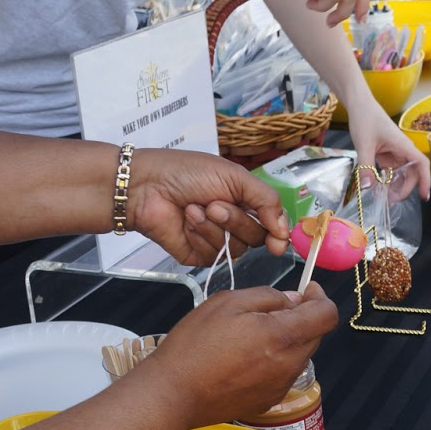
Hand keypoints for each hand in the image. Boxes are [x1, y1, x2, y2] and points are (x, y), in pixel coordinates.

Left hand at [126, 149, 291, 263]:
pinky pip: (214, 256)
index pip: (273, 225)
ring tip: (194, 209)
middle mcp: (234, 223)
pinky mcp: (198, 255)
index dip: (278, 234)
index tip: (277, 241)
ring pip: (236, 249)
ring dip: (215, 227)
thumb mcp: (235, 177)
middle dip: (236, 220)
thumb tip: (284, 231)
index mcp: (246, 202)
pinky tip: (186, 222)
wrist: (146, 186)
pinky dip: (200, 237)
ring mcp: (217, 240)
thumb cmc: (186, 173)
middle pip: (257, 238)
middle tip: (214, 204)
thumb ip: (267, 201)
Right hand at [130, 283, 338, 428]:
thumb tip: (294, 300)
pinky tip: (244, 359)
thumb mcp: (228, 302)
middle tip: (269, 311)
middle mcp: (290, 364)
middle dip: (301, 318)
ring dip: (287, 340)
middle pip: (315, 334)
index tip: (307, 291)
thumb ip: (268, 297)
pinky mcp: (269, 400)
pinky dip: (274, 361)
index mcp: (283, 336)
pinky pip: (284, 374)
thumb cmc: (195, 344)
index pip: (327, 315)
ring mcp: (281, 385)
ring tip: (250, 336)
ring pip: (299, 354)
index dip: (320, 298)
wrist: (173, 393)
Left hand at [347, 100, 430, 199]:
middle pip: (412, 173)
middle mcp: (402, 150)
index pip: (421, 164)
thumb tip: (367, 188)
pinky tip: (378, 188)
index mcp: (403, 145)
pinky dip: (387, 181)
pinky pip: (391, 171)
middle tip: (392, 201)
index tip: (423, 195)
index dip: (425, 180)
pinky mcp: (386, 155)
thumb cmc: (365, 119)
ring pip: (402, 174)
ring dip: (396, 186)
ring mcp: (395, 153)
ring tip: (385, 198)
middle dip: (405, 188)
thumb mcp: (363, 144)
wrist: (359, 105)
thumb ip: (365, 167)